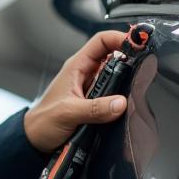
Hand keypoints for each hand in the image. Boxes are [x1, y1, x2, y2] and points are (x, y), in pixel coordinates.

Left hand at [23, 30, 129, 152]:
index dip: (119, 37)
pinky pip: (113, 95)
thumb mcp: (68, 113)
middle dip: (129, 59)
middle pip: (113, 57)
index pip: (101, 41)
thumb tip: (120, 103)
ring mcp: (91, 89)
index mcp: (76, 67)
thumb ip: (94, 109)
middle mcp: (85, 74)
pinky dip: (121, 98)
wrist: (34, 141)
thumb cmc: (42, 122)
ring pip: (116, 77)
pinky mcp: (95, 103)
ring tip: (137, 85)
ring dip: (126, 81)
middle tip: (144, 66)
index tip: (137, 44)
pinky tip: (126, 104)